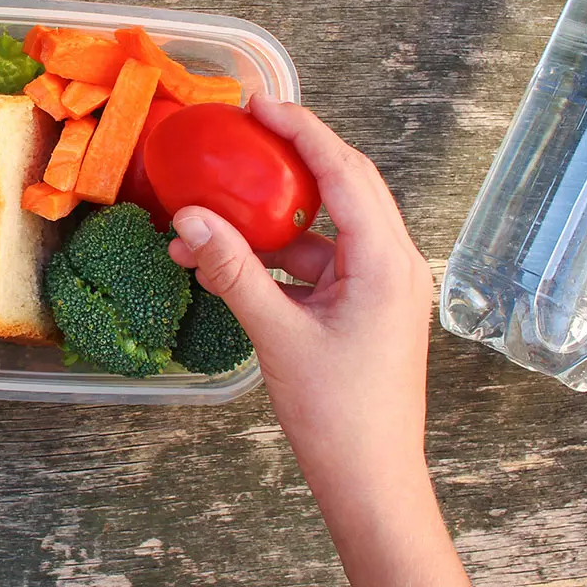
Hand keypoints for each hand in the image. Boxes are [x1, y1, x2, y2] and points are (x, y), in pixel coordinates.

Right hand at [167, 96, 471, 586]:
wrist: (372, 483)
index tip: (259, 103)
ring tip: (220, 209)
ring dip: (279, 217)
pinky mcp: (370, 312)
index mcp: (387, 262)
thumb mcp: (277, 336)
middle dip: (295, 156)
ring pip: (331, 228)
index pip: (345, 172)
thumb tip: (190, 219)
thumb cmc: (338, 417)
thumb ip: (233, 270)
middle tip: (247, 129)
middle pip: (348, 186)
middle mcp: (396, 265)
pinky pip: (325, 263)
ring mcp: (386, 289)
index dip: (302, 130)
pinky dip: (283, 255)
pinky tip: (236, 261)